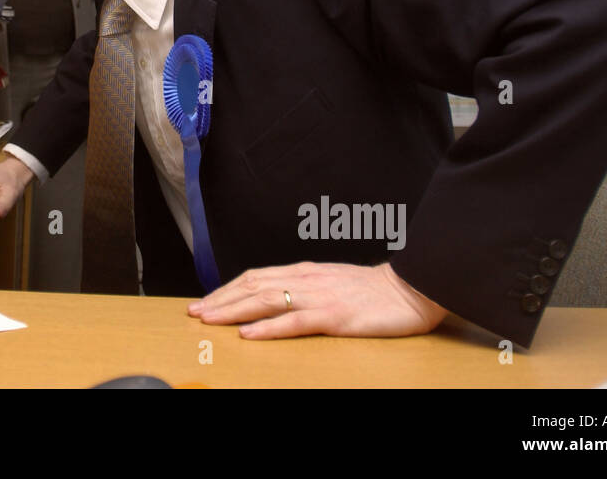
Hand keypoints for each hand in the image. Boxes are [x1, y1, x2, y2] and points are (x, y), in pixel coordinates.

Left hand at [187, 262, 447, 338]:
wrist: (412, 287)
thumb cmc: (374, 290)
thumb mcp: (332, 282)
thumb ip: (305, 287)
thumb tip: (276, 297)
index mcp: (304, 272)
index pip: (255, 277)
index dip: (227, 289)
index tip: (205, 300)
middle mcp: (305, 280)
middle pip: (252, 286)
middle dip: (220, 300)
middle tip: (194, 312)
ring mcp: (319, 297)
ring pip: (265, 301)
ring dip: (232, 311)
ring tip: (209, 320)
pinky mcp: (334, 317)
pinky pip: (294, 322)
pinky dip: (268, 328)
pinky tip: (249, 334)